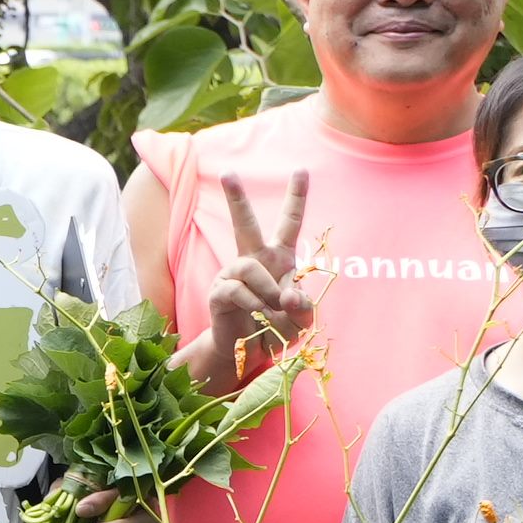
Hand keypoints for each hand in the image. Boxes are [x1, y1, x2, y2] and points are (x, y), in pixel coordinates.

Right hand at [204, 174, 318, 374]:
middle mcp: (253, 260)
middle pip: (245, 224)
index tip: (300, 170)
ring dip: (267, 291)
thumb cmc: (276, 329)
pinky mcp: (219, 292)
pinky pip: (238, 290)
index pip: (289, 223)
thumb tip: (287, 294)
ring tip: (272, 310)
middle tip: (227, 172)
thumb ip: (303, 308)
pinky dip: (254, 305)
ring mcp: (233, 275)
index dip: (296, 197)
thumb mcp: (301, 320)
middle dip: (236, 199)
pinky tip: (256, 315)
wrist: (247, 351)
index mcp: (278, 259)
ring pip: (250, 267)